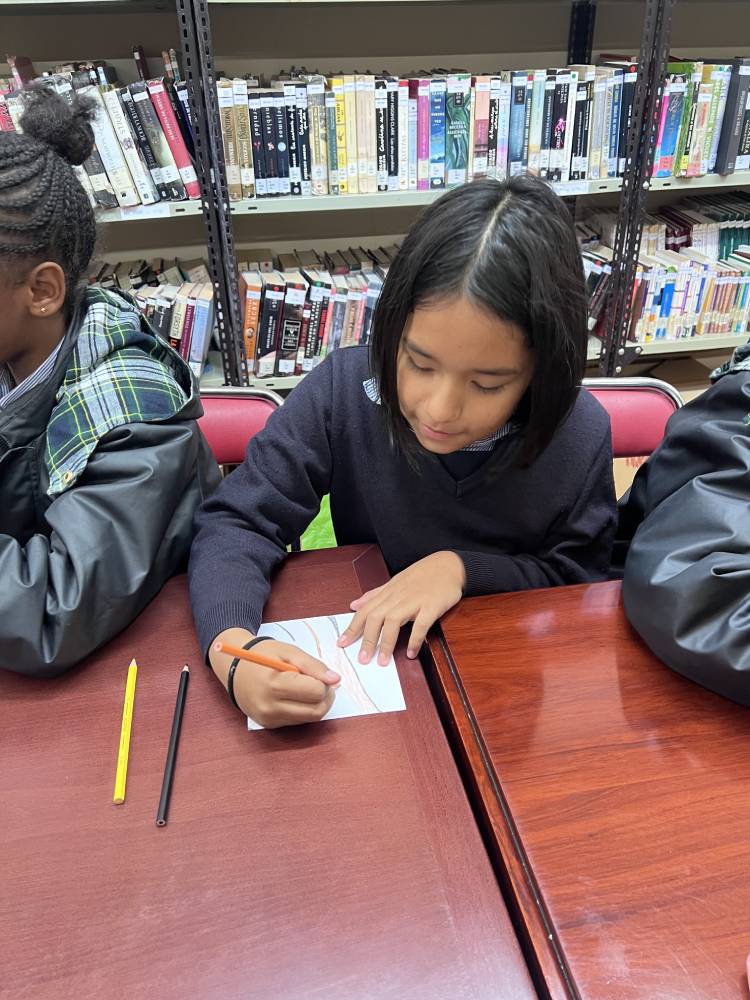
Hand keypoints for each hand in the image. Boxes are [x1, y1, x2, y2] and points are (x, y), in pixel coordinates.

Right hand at [209, 627, 339, 728]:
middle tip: (320, 683)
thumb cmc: (262, 656)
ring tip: (306, 687)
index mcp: (275, 684)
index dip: (324, 682)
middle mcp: (271, 706)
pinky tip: (295, 696)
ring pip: (309, 718)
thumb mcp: (289, 651)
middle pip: (317, 711)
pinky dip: (303, 709)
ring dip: (316, 704)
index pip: (316, 692)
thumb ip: (313, 666)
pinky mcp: (269, 725)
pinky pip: (298, 721)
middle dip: (325, 696)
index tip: (318, 674)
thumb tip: (335, 679)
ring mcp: (269, 719)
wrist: (234, 669)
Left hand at [338, 551, 465, 664]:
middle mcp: (398, 596)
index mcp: (388, 592)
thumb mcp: (395, 582)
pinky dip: (415, 639)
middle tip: (363, 659)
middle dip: (367, 640)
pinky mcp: (432, 606)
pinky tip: (411, 653)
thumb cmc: (422, 575)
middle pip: (376, 618)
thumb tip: (354, 604)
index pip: (365, 611)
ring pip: (394, 621)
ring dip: (387, 643)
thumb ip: (374, 595)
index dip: (352, 627)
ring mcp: (415, 600)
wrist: (449, 565)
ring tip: (383, 661)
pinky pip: (421, 624)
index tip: (342, 643)